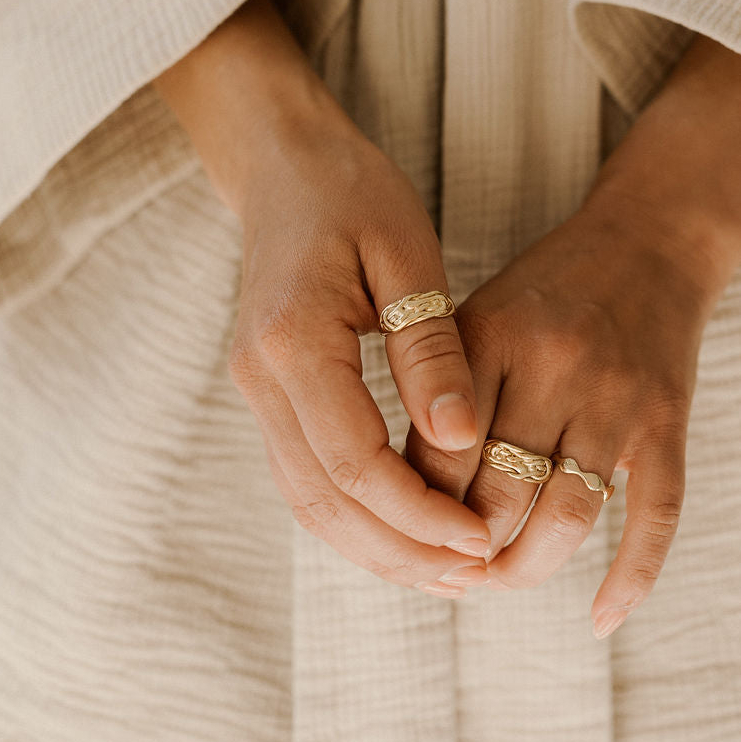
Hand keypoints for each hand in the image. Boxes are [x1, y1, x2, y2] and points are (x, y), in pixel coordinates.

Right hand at [153, 0, 494, 588]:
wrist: (284, 163)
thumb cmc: (351, 192)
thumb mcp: (406, 253)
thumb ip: (431, 348)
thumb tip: (462, 438)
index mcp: (293, 343)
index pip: (354, 463)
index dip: (420, 513)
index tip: (483, 538)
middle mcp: (261, 379)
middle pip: (326, 503)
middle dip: (401, 552)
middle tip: (475, 578)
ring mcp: (257, 391)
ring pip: (311, 502)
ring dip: (378, 547)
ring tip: (451, 574)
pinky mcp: (271, 394)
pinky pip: (309, 477)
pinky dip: (358, 517)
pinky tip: (410, 530)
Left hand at [403, 184, 723, 633]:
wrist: (651, 240)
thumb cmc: (547, 290)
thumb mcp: (479, 318)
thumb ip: (442, 395)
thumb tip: (406, 501)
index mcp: (492, 337)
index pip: (439, 454)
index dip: (418, 511)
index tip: (405, 537)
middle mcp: (554, 367)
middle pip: (499, 495)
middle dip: (467, 552)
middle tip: (448, 576)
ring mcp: (616, 396)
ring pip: (566, 517)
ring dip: (528, 569)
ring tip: (501, 582)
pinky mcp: (667, 420)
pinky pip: (654, 513)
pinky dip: (631, 575)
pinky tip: (601, 617)